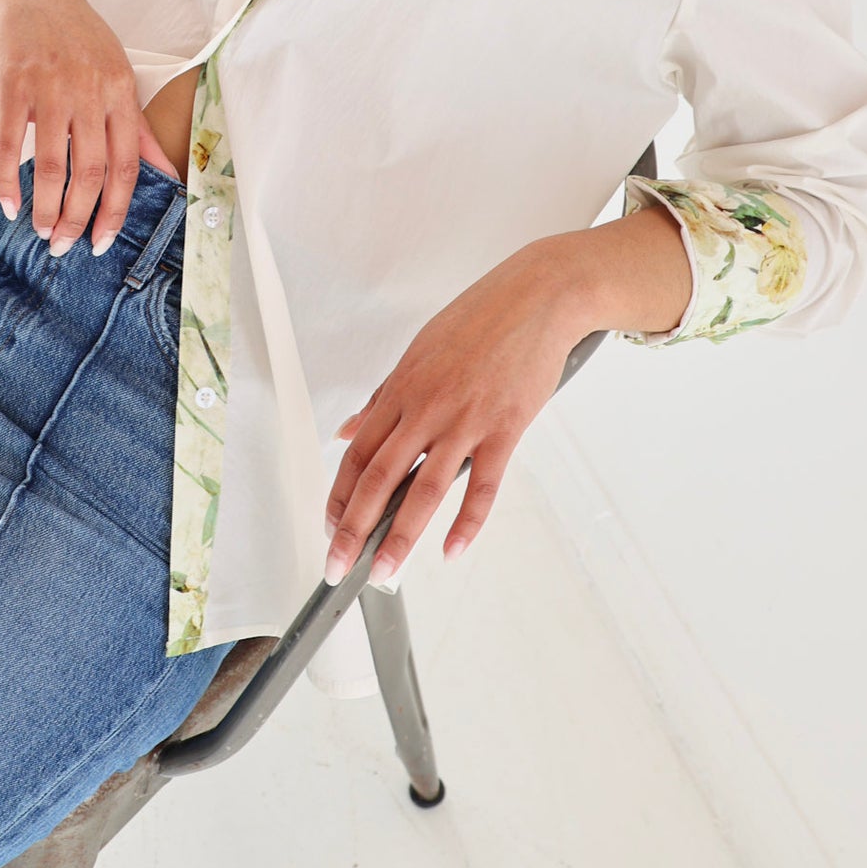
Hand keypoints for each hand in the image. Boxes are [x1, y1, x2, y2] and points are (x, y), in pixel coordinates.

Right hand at [0, 0, 172, 256]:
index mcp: (120, 91)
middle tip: (64, 247)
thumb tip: (164, 171)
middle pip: (90, 173)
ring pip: (52, 166)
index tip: (102, 241)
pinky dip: (7, 182)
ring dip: (46, 209)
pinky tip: (9, 205)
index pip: (126, 166)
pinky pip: (7, 145)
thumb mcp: (116, 69)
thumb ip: (135, 125)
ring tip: (40, 233)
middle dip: (78, 219)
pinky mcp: (12, 85)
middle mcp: (90, 92)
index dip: (116, 211)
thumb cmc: (75, 32)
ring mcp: (50, 88)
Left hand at [321, 239, 591, 586]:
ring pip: (423, 490)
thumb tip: (349, 429)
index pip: (357, 454)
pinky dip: (466, 522)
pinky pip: (482, 485)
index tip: (329, 527)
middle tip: (338, 565)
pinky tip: (451, 548)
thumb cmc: (481, 318)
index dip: (339, 497)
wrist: (537, 296)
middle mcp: (425, 407)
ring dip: (400, 538)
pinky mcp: (504, 428)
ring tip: (385, 571)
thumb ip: (384, 397)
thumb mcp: (420, 350)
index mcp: (402, 388)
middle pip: (378, 478)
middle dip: (353, 529)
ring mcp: (464, 420)